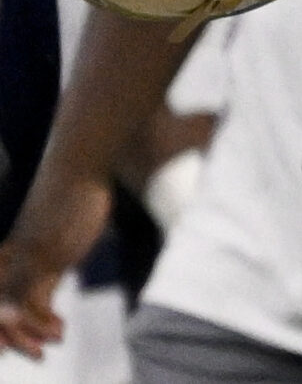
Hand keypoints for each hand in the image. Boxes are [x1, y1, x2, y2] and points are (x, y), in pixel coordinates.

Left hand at [0, 174, 111, 358]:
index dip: (4, 321)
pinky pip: (31, 302)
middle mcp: (13, 258)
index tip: (29, 337)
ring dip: (26, 336)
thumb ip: (54, 246)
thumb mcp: (59, 225)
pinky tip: (59, 329)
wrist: (81, 162)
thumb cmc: (76, 187)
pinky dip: (40, 323)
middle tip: (33, 351)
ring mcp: (27, 258)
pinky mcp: (45, 257)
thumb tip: (63, 256)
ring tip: (48, 346)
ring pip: (9, 311)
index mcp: (13, 252)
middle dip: (10, 336)